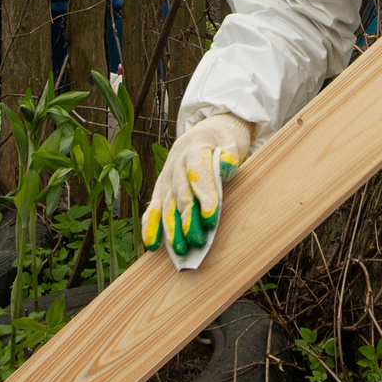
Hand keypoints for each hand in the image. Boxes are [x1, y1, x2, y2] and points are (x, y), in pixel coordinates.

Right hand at [141, 113, 254, 260]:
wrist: (204, 132)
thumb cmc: (221, 141)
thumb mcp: (231, 142)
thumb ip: (229, 155)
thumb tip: (227, 166)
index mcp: (194, 149)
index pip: (198, 174)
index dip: (204, 196)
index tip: (211, 218)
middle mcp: (176, 163)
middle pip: (180, 194)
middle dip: (187, 219)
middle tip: (197, 241)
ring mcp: (166, 176)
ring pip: (166, 204)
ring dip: (171, 228)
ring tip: (179, 249)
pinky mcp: (161, 187)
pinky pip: (153, 206)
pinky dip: (150, 225)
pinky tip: (152, 244)